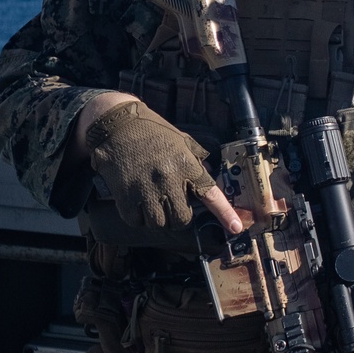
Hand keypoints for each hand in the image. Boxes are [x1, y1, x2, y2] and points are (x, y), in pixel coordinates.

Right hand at [84, 98, 239, 232]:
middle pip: (181, 219)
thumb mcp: (182, 142)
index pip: (211, 193)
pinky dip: (137, 217)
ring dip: (157, 218)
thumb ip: (195, 162)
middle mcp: (170, 179)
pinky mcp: (126, 195)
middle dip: (179, 217)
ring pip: (158, 223)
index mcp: (187, 165)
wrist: (118, 125)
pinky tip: (137, 202)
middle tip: (172, 205)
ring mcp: (147, 188)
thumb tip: (208, 178)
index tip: (235, 227)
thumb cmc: (152, 132)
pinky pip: (136, 221)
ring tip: (153, 201)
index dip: (225, 213)